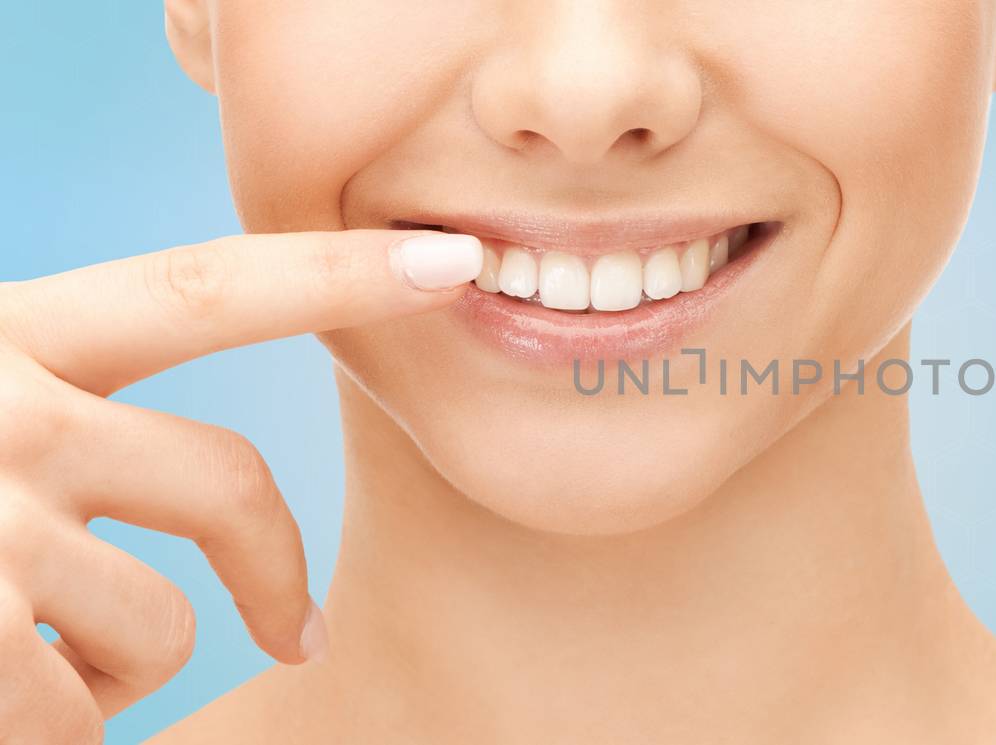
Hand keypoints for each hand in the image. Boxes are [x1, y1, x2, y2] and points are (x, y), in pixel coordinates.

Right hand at [0, 230, 481, 741]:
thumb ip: (58, 408)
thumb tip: (149, 476)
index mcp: (3, 337)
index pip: (198, 292)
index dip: (334, 278)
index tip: (454, 264)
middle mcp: (0, 411)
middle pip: (229, 487)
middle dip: (273, 573)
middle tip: (303, 640)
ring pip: (163, 627)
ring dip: (112, 668)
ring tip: (20, 653)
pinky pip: (85, 711)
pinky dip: (56, 725)